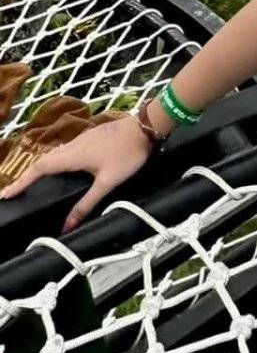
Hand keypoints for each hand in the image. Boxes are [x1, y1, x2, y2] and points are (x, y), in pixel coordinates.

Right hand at [3, 114, 155, 232]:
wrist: (147, 127)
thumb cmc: (128, 154)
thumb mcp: (108, 183)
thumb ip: (87, 204)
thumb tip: (67, 225)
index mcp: (73, 155)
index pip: (40, 168)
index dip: (22, 181)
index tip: (6, 193)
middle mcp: (74, 145)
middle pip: (44, 161)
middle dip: (27, 176)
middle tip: (14, 191)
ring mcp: (83, 139)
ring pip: (55, 154)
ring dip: (41, 168)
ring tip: (31, 182)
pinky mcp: (91, 137)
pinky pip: (66, 150)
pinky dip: (56, 161)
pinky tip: (60, 168)